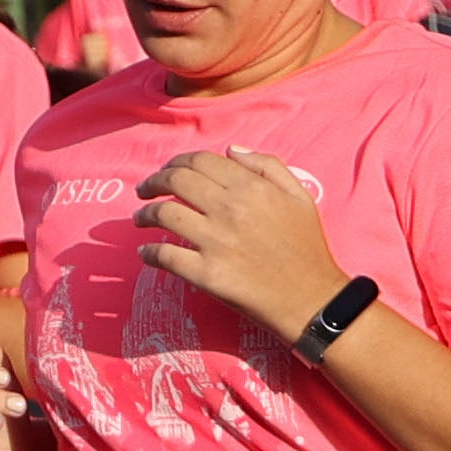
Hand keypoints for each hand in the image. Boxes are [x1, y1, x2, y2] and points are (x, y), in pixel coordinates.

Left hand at [135, 147, 344, 340]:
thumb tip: (231, 151)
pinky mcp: (206, 273)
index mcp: (251, 188)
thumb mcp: (299, 196)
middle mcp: (230, 209)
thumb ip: (268, 166)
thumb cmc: (306, 247)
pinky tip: (145, 251)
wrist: (310, 299)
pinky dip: (148, 252)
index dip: (176, 162)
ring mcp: (215, 241)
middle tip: (145, 190)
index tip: (166, 171)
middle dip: (153, 182)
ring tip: (140, 218)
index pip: (199, 162)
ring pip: (164, 215)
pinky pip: (164, 255)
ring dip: (145, 214)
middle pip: (175, 181)